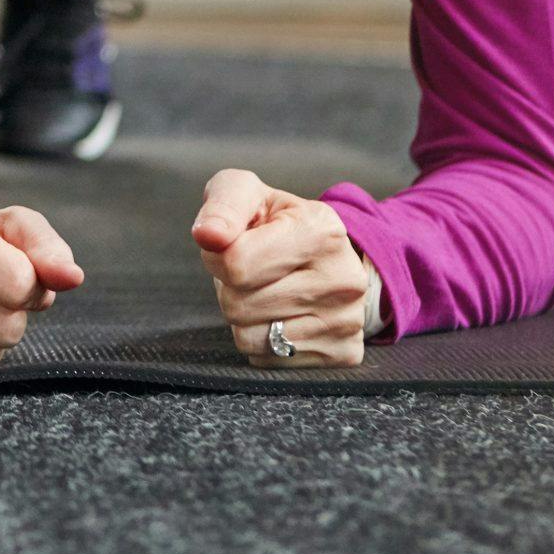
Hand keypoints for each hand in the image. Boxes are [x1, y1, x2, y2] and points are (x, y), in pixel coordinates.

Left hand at [190, 167, 370, 367]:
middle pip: (237, 305)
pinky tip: (281, 313)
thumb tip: (207, 235)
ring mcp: (346, 321)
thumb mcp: (247, 193)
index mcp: (322, 230)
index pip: (236, 264)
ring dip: (242, 315)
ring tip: (265, 289)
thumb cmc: (276, 221)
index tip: (231, 245)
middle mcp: (343, 279)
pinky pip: (267, 360)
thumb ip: (223, 206)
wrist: (328, 253)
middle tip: (252, 270)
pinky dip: (262, 339)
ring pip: (248, 338)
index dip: (217, 256)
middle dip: (230, 287)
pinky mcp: (343, 352)